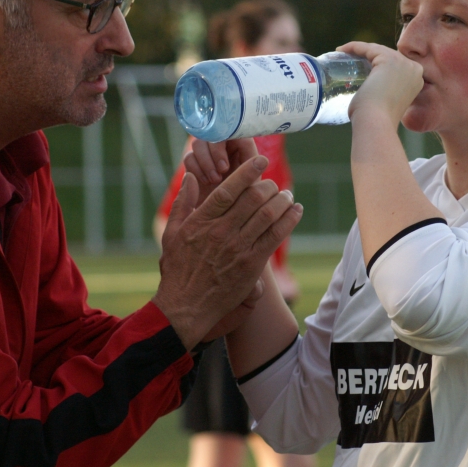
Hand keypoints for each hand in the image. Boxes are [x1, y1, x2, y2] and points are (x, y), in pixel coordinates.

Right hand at [153, 157, 302, 349]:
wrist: (187, 306)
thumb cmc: (178, 269)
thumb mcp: (171, 233)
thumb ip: (182, 202)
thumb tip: (189, 176)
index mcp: (202, 221)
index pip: (228, 190)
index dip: (247, 172)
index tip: (261, 160)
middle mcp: (221, 232)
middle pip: (253, 199)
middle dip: (268, 186)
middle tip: (273, 184)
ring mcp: (238, 248)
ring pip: (268, 215)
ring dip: (282, 201)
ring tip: (287, 195)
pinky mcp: (252, 264)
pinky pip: (276, 237)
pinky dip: (289, 221)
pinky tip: (296, 211)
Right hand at [183, 138, 258, 207]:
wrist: (220, 223)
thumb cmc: (244, 208)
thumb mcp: (251, 191)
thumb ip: (255, 174)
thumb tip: (262, 160)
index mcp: (244, 151)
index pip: (235, 132)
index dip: (228, 143)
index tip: (225, 165)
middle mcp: (227, 150)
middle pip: (215, 133)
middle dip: (214, 153)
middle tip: (219, 174)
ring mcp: (210, 157)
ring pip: (200, 143)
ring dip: (205, 161)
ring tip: (213, 181)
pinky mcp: (196, 166)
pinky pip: (189, 157)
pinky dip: (195, 168)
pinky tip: (204, 183)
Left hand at [338, 41, 423, 125]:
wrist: (376, 123)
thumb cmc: (376, 121)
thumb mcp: (387, 105)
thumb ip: (386, 95)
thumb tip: (372, 94)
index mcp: (416, 80)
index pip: (394, 64)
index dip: (376, 63)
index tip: (358, 67)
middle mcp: (414, 69)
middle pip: (386, 55)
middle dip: (367, 55)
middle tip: (348, 61)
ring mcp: (403, 63)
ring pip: (377, 50)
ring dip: (359, 49)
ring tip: (342, 54)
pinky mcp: (389, 59)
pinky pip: (368, 48)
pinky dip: (354, 47)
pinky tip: (341, 50)